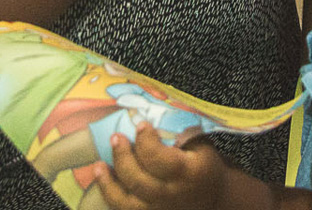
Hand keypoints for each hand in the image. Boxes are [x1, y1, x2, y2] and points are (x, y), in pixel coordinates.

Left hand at [97, 126, 225, 209]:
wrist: (212, 198)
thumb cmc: (203, 164)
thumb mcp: (201, 145)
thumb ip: (180, 132)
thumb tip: (149, 111)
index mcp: (188, 173)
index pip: (160, 160)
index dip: (145, 141)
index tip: (141, 124)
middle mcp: (171, 195)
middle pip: (139, 180)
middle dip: (122, 157)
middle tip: (116, 137)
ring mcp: (158, 209)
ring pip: (126, 201)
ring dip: (108, 182)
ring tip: (99, 164)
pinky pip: (122, 209)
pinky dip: (109, 194)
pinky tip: (102, 177)